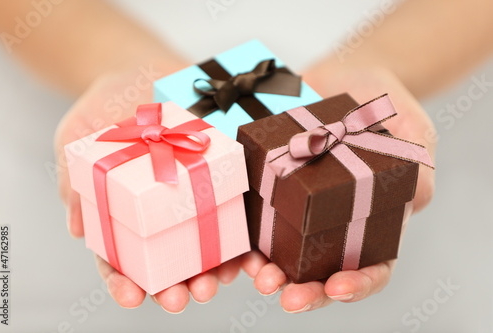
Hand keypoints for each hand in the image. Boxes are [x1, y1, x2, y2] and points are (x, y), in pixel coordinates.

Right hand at [55, 68, 241, 312]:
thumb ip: (74, 180)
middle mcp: (162, 213)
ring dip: (213, 271)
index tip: (131, 297)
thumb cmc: (102, 108)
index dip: (124, 282)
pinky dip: (244, 236)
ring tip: (217, 281)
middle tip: (181, 298)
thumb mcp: (77, 139)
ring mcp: (195, 197)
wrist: (139, 69)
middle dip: (174, 286)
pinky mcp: (221, 177)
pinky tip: (251, 252)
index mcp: (125, 214)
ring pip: (206, 245)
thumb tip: (77, 227)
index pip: (121, 259)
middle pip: (168, 261)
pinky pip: (236, 211)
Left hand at [239, 66, 435, 312]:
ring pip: (280, 252)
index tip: (336, 287)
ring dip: (266, 269)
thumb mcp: (414, 133)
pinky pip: (254, 214)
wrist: (346, 73)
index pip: (369, 266)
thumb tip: (412, 202)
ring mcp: (296, 205)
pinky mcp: (269, 184)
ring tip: (255, 271)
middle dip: (300, 288)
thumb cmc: (386, 104)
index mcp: (370, 219)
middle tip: (280, 290)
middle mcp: (330, 220)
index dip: (357, 284)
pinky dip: (244, 233)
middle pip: (319, 270)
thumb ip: (418, 170)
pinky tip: (236, 241)